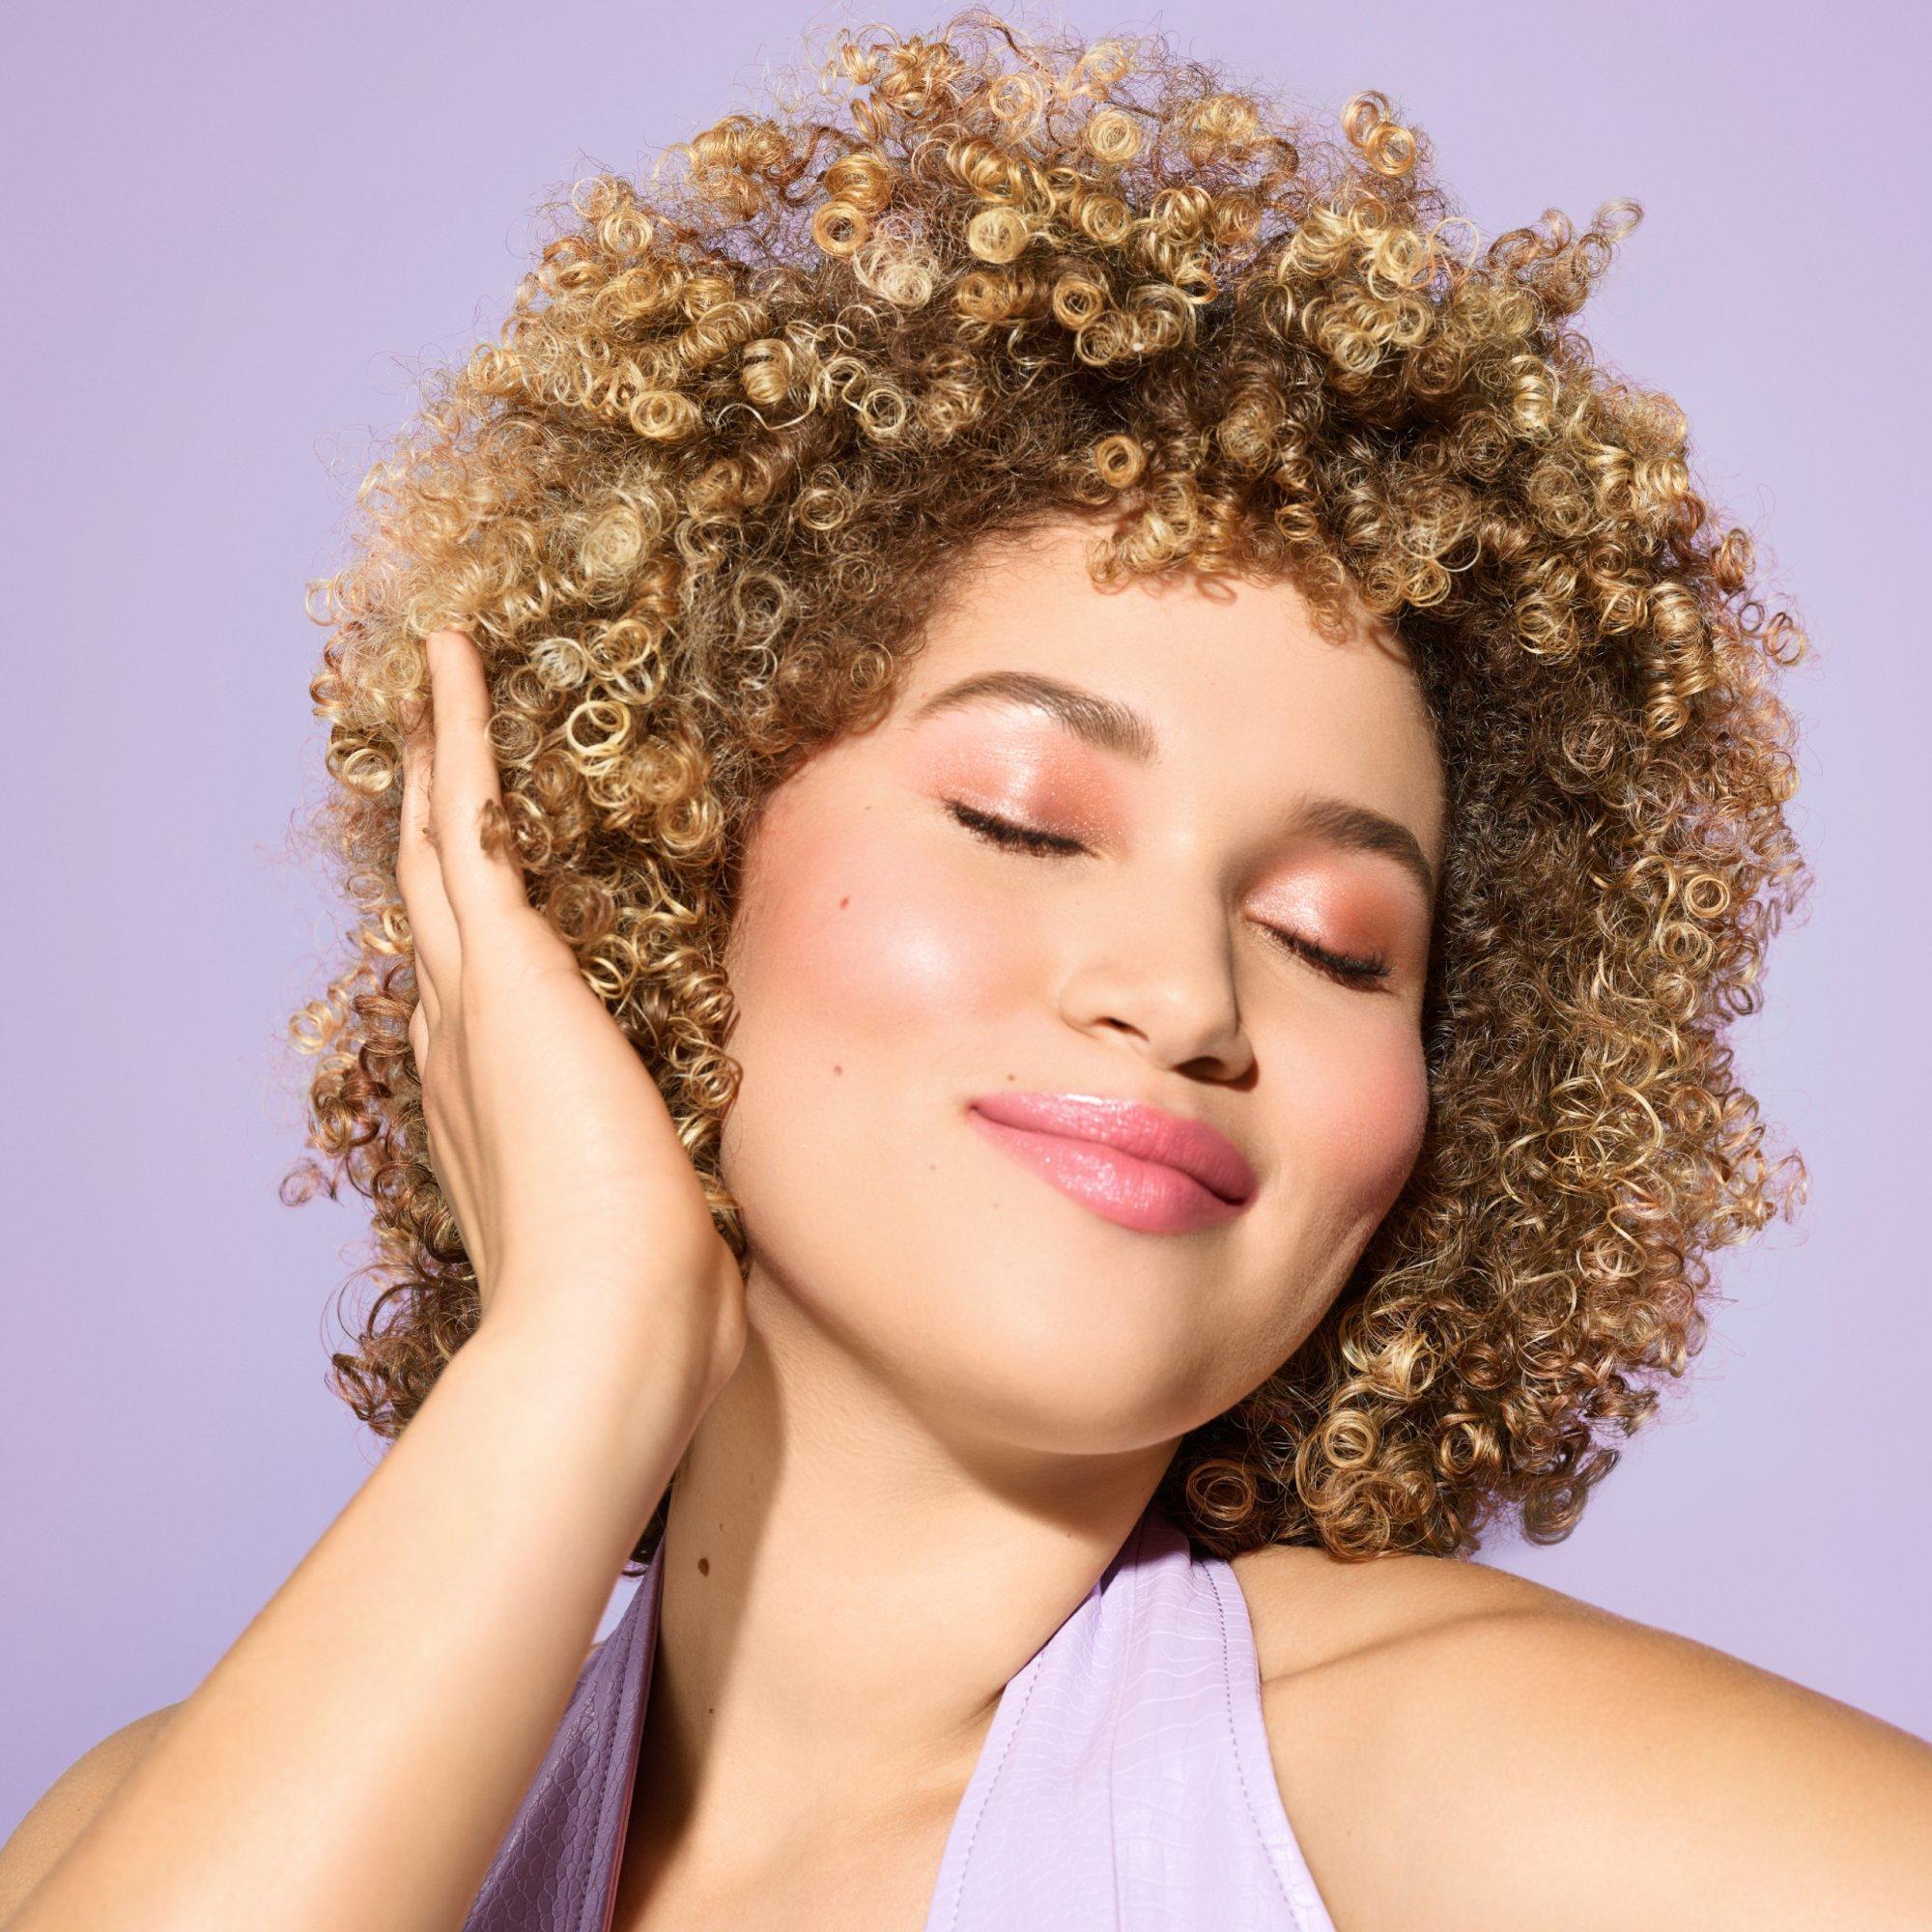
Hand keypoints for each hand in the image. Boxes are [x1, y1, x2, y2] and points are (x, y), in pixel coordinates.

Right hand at [396, 628, 745, 1391]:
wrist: (612, 1326)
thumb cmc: (646, 1306)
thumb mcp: (656, 1228)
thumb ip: (667, 1205)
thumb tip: (712, 1238)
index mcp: (495, 1105)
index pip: (473, 987)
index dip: (464, 924)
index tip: (468, 879)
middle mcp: (463, 1042)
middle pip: (434, 902)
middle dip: (426, 820)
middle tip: (419, 742)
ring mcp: (475, 998)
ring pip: (437, 845)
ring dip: (432, 760)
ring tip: (427, 686)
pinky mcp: (505, 963)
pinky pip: (468, 816)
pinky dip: (456, 732)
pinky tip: (450, 659)